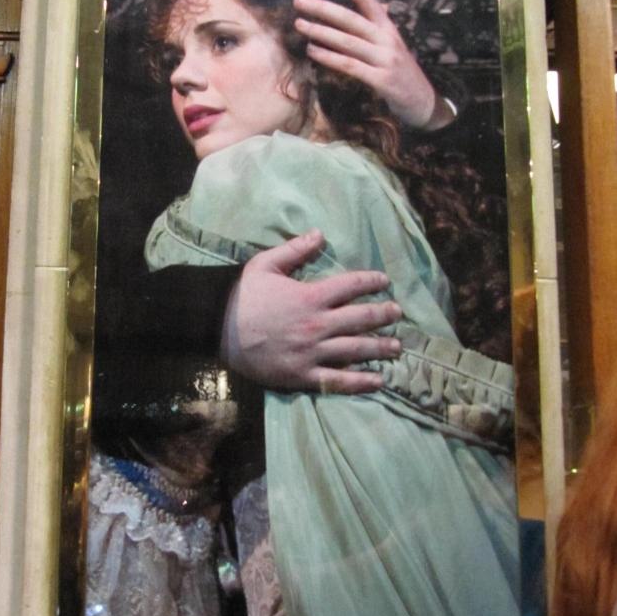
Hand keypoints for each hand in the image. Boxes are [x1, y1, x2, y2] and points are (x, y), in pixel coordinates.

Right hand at [220, 230, 401, 393]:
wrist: (219, 331)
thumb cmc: (242, 297)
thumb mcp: (264, 265)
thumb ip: (294, 249)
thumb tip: (320, 233)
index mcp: (310, 296)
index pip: (351, 286)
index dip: (371, 282)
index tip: (384, 281)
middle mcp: (317, 324)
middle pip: (361, 318)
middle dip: (383, 314)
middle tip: (397, 312)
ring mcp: (312, 352)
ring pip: (356, 349)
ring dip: (380, 347)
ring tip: (396, 346)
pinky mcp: (304, 374)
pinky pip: (338, 379)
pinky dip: (361, 381)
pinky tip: (378, 380)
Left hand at [294, 0, 452, 130]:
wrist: (424, 103)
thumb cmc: (403, 74)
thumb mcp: (392, 47)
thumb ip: (375, 31)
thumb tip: (358, 12)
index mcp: (389, 28)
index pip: (368, 0)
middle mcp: (387, 40)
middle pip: (352, 18)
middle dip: (323, 8)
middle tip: (299, 1)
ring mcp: (385, 59)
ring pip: (348, 41)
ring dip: (321, 32)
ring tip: (300, 25)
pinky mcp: (382, 80)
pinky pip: (350, 66)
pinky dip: (329, 58)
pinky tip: (313, 52)